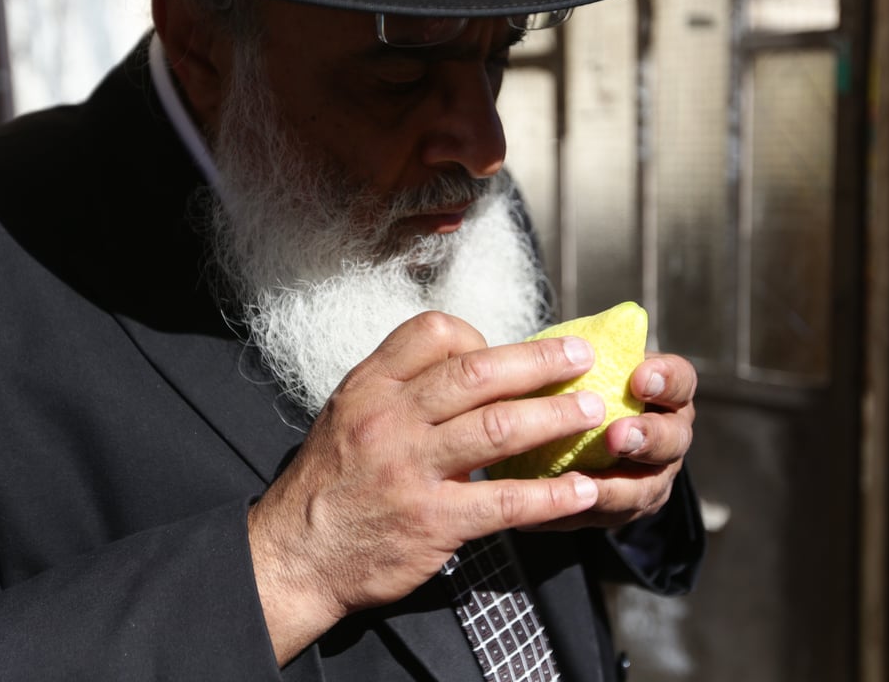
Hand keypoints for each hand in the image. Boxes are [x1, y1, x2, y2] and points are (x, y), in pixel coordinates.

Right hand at [245, 311, 606, 664]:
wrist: (296, 556)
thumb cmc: (329, 484)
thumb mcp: (346, 415)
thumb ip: (398, 387)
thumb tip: (463, 364)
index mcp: (370, 387)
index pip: (432, 332)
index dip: (479, 335)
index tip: (506, 350)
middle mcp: (390, 420)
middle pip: (478, 373)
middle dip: (539, 361)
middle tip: (582, 356)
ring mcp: (412, 470)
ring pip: (498, 429)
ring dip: (555, 417)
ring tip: (592, 412)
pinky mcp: (434, 521)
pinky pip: (504, 501)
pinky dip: (550, 495)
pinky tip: (581, 489)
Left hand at [527, 352, 696, 531]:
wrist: (580, 434)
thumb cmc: (584, 384)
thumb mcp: (588, 362)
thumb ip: (579, 350)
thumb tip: (553, 343)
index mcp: (666, 392)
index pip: (681, 381)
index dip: (666, 380)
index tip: (639, 378)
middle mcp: (670, 436)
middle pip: (673, 440)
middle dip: (647, 438)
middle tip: (616, 436)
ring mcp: (653, 477)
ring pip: (645, 489)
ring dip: (615, 488)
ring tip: (583, 486)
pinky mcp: (626, 511)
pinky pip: (606, 518)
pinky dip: (578, 514)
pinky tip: (550, 512)